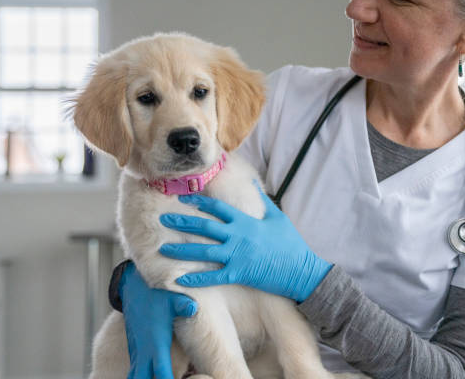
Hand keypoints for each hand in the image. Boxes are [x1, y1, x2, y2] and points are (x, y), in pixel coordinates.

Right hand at [119, 261, 196, 378]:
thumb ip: (183, 305)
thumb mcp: (172, 298)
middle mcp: (144, 350)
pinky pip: (135, 370)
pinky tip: (152, 376)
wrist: (134, 288)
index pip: (161, 371)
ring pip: (135, 377)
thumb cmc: (157, 295)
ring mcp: (137, 351)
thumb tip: (193, 307)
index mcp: (156, 342)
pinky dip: (142, 376)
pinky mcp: (134, 349)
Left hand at [158, 182, 332, 302]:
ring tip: (163, 249)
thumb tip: (251, 184)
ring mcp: (237, 256)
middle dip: (183, 222)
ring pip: (203, 251)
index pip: (218, 207)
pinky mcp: (239, 274)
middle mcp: (238, 237)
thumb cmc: (290, 243)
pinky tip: (179, 280)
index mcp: (246, 221)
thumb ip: (262, 201)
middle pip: (205, 227)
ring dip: (182, 250)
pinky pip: (213, 277)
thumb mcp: (278, 217)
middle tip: (163, 218)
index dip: (199, 201)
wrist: (301, 271)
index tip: (183, 197)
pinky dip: (196, 279)